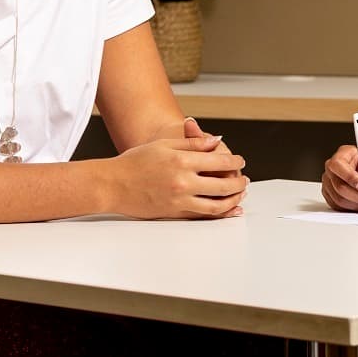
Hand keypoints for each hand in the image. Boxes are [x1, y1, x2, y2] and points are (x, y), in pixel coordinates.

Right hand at [109, 134, 247, 219]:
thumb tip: (216, 140)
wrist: (113, 184)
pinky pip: (203, 216)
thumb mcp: (164, 145)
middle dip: (239, 182)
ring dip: (233, 200)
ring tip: (239, 195)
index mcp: (182, 160)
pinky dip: (220, 214)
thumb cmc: (135, 162)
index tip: (240, 161)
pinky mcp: (175, 213)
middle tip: (245, 180)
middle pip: (224, 184)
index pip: (220, 160)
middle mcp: (183, 181)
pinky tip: (228, 210)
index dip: (235, 161)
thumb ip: (193, 143)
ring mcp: (180, 200)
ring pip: (217, 204)